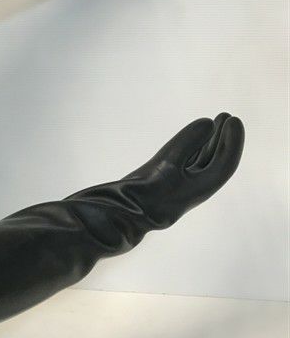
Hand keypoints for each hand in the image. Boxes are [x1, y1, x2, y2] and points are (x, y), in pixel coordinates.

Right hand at [68, 114, 244, 236]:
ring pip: (197, 164)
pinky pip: (180, 164)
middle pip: (213, 163)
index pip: (222, 165)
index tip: (232, 118)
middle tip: (226, 117)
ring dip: (207, 144)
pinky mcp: (155, 185)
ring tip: (213, 123)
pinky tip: (187, 142)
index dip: (232, 141)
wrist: (106, 220)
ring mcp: (171, 189)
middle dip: (221, 140)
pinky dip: (188, 150)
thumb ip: (185, 145)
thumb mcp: (163, 166)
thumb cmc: (135, 198)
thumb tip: (208, 122)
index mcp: (195, 191)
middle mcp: (187, 191)